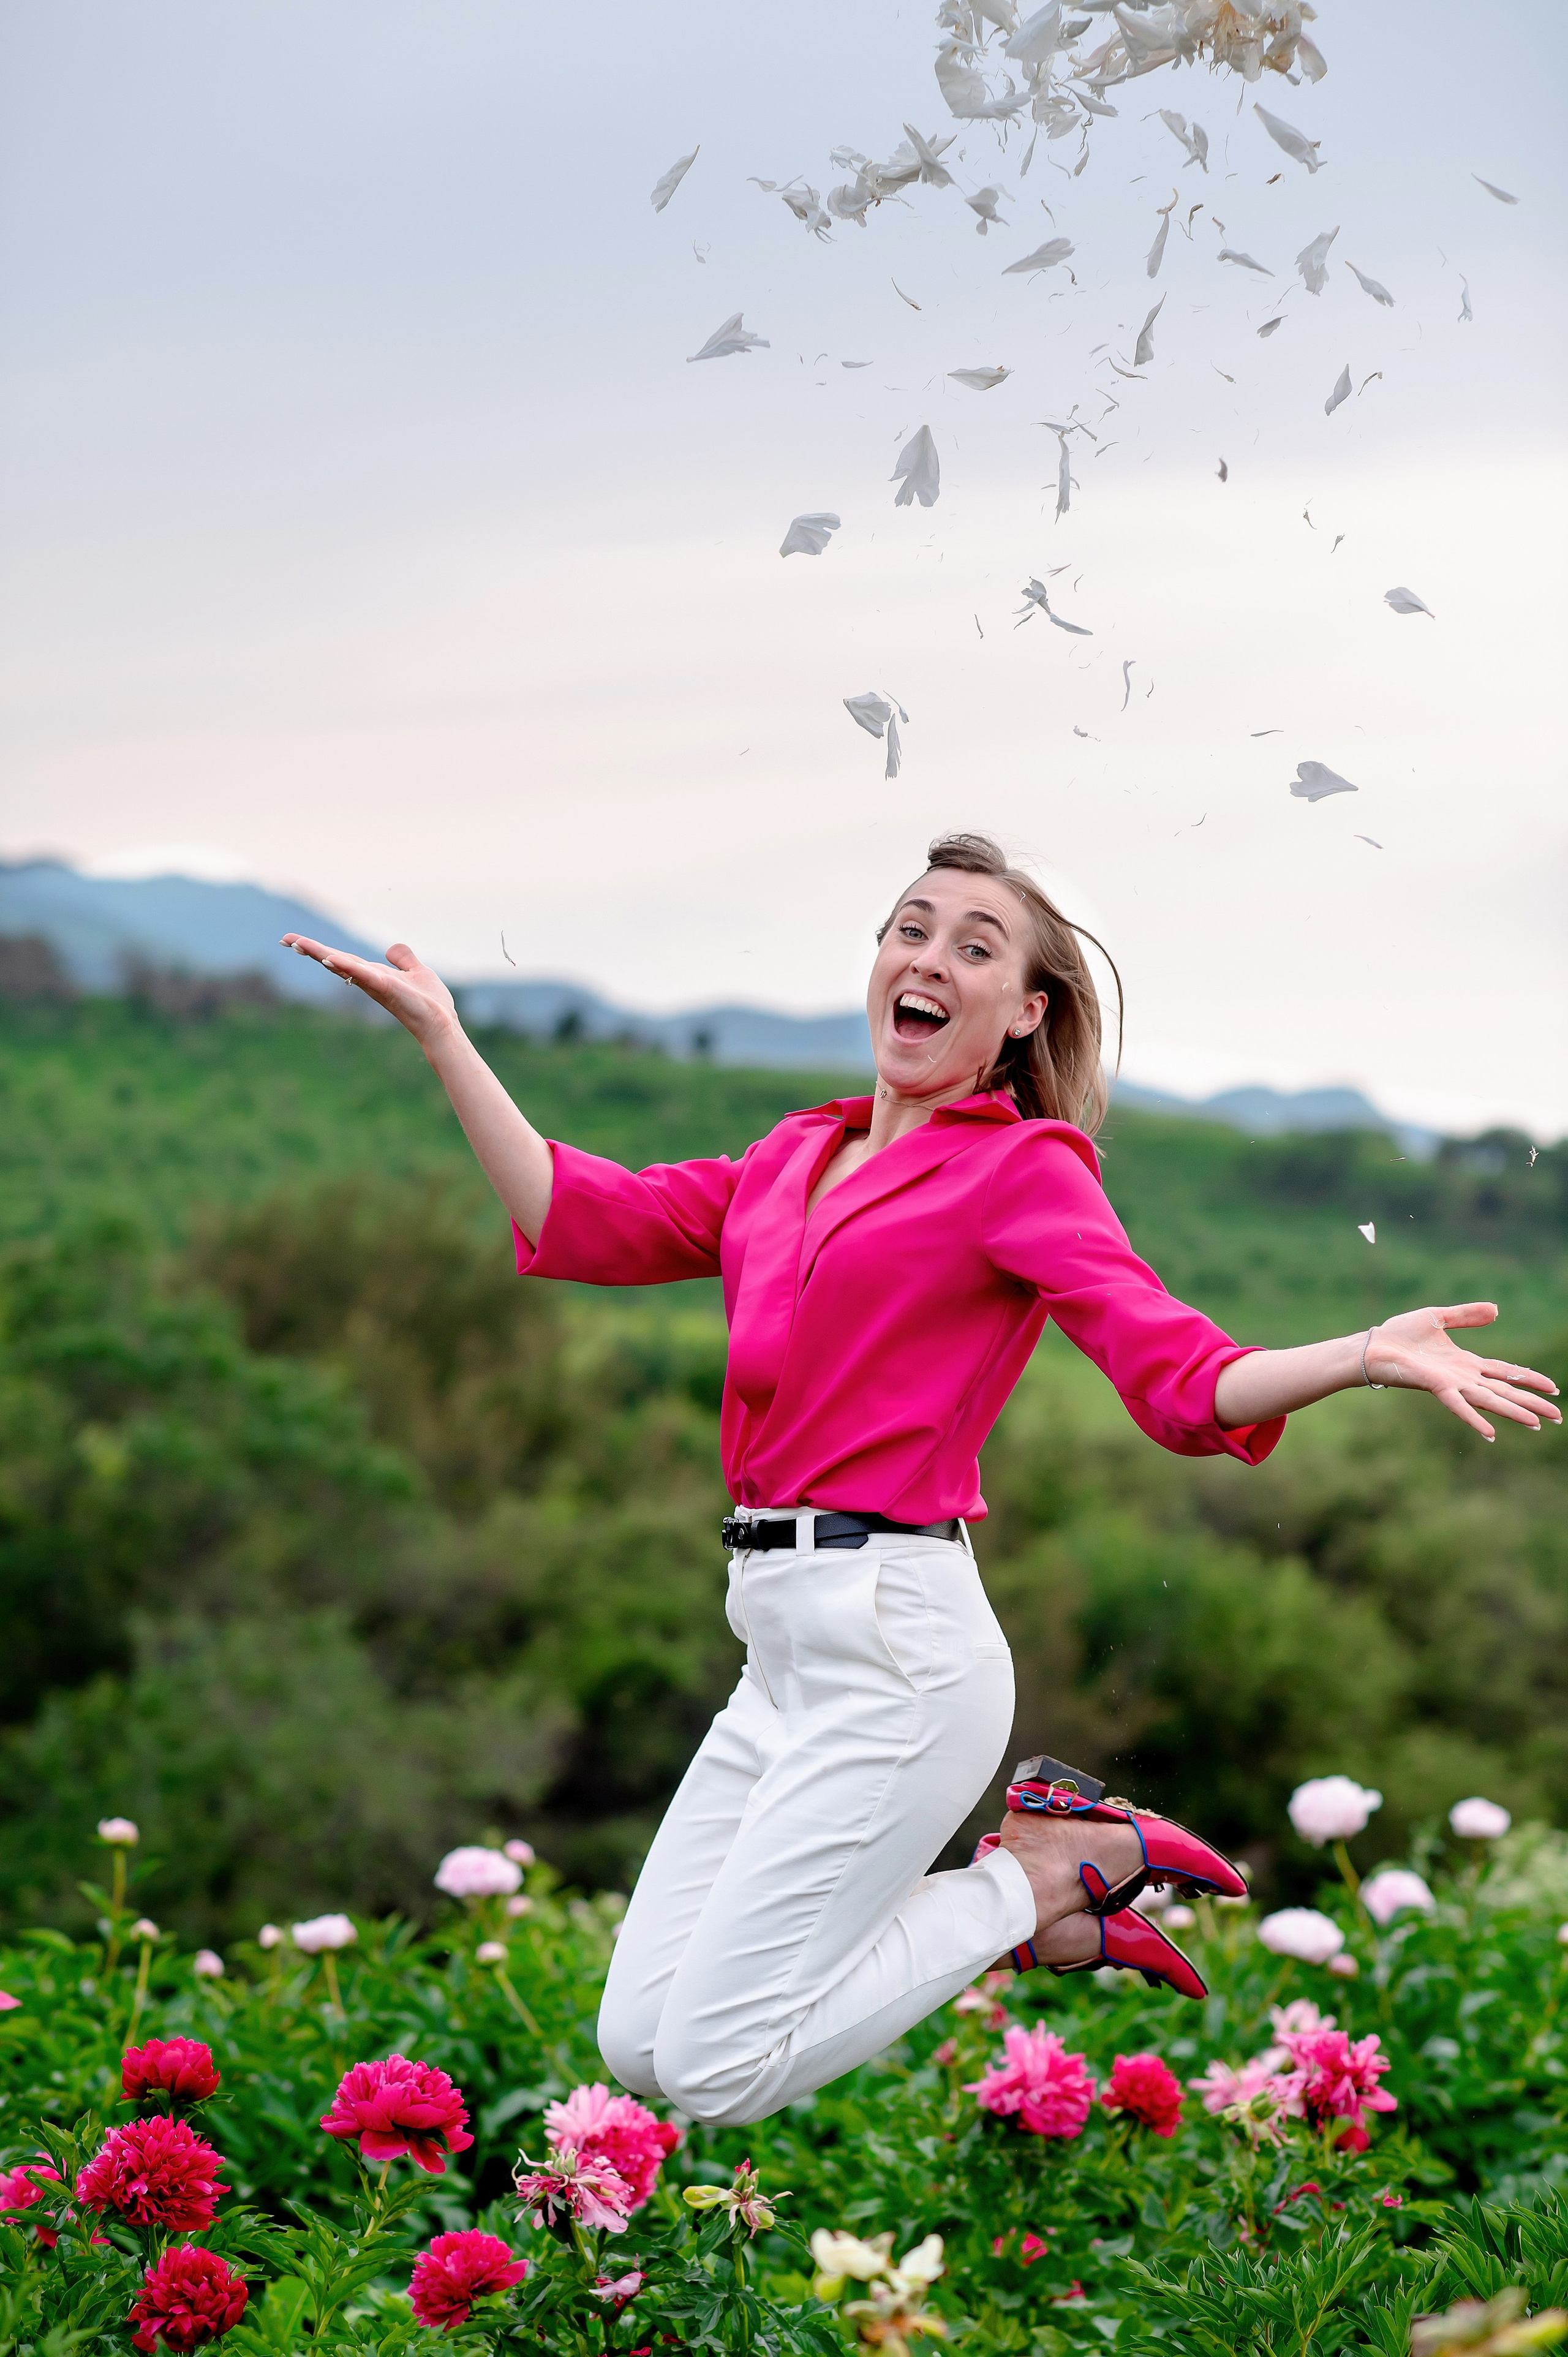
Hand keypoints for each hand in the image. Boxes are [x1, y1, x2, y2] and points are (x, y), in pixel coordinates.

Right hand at [279, 935, 456, 1049]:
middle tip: (285, 939)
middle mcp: (368, 979)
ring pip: (342, 965)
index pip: (342, 958)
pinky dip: (347, 966)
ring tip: (297, 943)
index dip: (320, 950)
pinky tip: (330, 958)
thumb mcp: (416, 972)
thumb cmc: (428, 1003)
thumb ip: (404, 959)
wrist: (441, 1022)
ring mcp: (374, 984)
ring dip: (320, 954)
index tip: (296, 941)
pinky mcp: (386, 987)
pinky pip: (362, 974)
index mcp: (372, 974)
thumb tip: (391, 948)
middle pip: (334, 961)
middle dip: (310, 950)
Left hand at [1368, 1305, 1561, 1441]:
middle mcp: (1462, 1378)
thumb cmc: (1399, 1335)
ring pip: (1489, 1400)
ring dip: (1513, 1412)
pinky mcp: (1434, 1386)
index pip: (1506, 1373)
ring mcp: (1450, 1384)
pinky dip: (1474, 1418)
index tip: (1553, 1388)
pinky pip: (1457, 1404)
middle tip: (1558, 1416)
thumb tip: (1496, 1309)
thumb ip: (1466, 1315)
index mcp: (1466, 1364)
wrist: (1371, 1347)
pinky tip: (1491, 1434)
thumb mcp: (1438, 1317)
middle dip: (1531, 1403)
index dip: (1529, 1379)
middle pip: (1504, 1392)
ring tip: (1537, 1424)